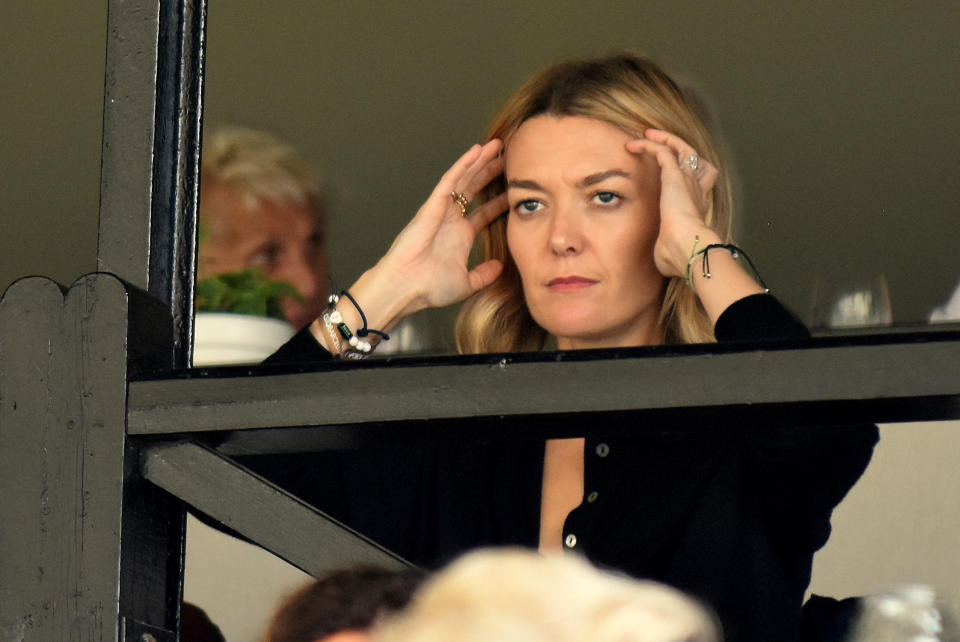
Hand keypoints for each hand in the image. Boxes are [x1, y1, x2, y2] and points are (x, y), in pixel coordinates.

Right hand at [376, 139, 508, 313]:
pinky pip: (450, 180)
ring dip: (480, 162)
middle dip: (490, 173)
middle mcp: (451, 220)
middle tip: (508, 157)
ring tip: (496, 146)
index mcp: (459, 237)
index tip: (514, 190)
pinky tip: (476, 151)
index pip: (484, 212)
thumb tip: (499, 267)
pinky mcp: (432, 205)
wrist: (407, 287)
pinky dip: (463, 165)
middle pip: (474, 189)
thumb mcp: (466, 283)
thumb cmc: (427, 288)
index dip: (499, 200)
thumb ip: (483, 275)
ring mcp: (441, 210)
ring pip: (464, 179)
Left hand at [626, 129, 720, 277]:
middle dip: (679, 149)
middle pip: (695, 160)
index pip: (698, 183)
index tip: (669, 174)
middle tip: (661, 145)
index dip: (687, 175)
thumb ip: (664, 250)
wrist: (688, 248)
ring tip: (647, 135)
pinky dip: (649, 143)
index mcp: (697, 207)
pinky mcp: (674, 174)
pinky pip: (662, 149)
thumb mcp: (669, 252)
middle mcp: (696, 189)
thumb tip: (659, 259)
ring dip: (664, 139)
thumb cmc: (679, 255)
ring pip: (681, 148)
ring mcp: (687, 180)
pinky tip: (633, 145)